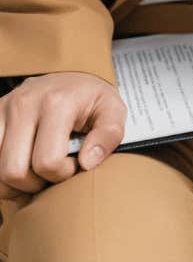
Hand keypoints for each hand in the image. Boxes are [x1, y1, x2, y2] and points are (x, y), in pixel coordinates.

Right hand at [0, 71, 127, 199]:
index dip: (62, 174)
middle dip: (35, 183)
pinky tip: (20, 166)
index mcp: (56, 102)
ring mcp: (4, 109)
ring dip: (15, 182)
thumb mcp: (112, 110)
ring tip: (36, 170)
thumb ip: (109, 135)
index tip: (73, 163)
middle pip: (13, 171)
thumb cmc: (90, 99)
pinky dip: (0, 175)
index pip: (47, 162)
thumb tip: (87, 162)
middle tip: (52, 171)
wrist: (68, 78)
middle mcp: (24, 103)